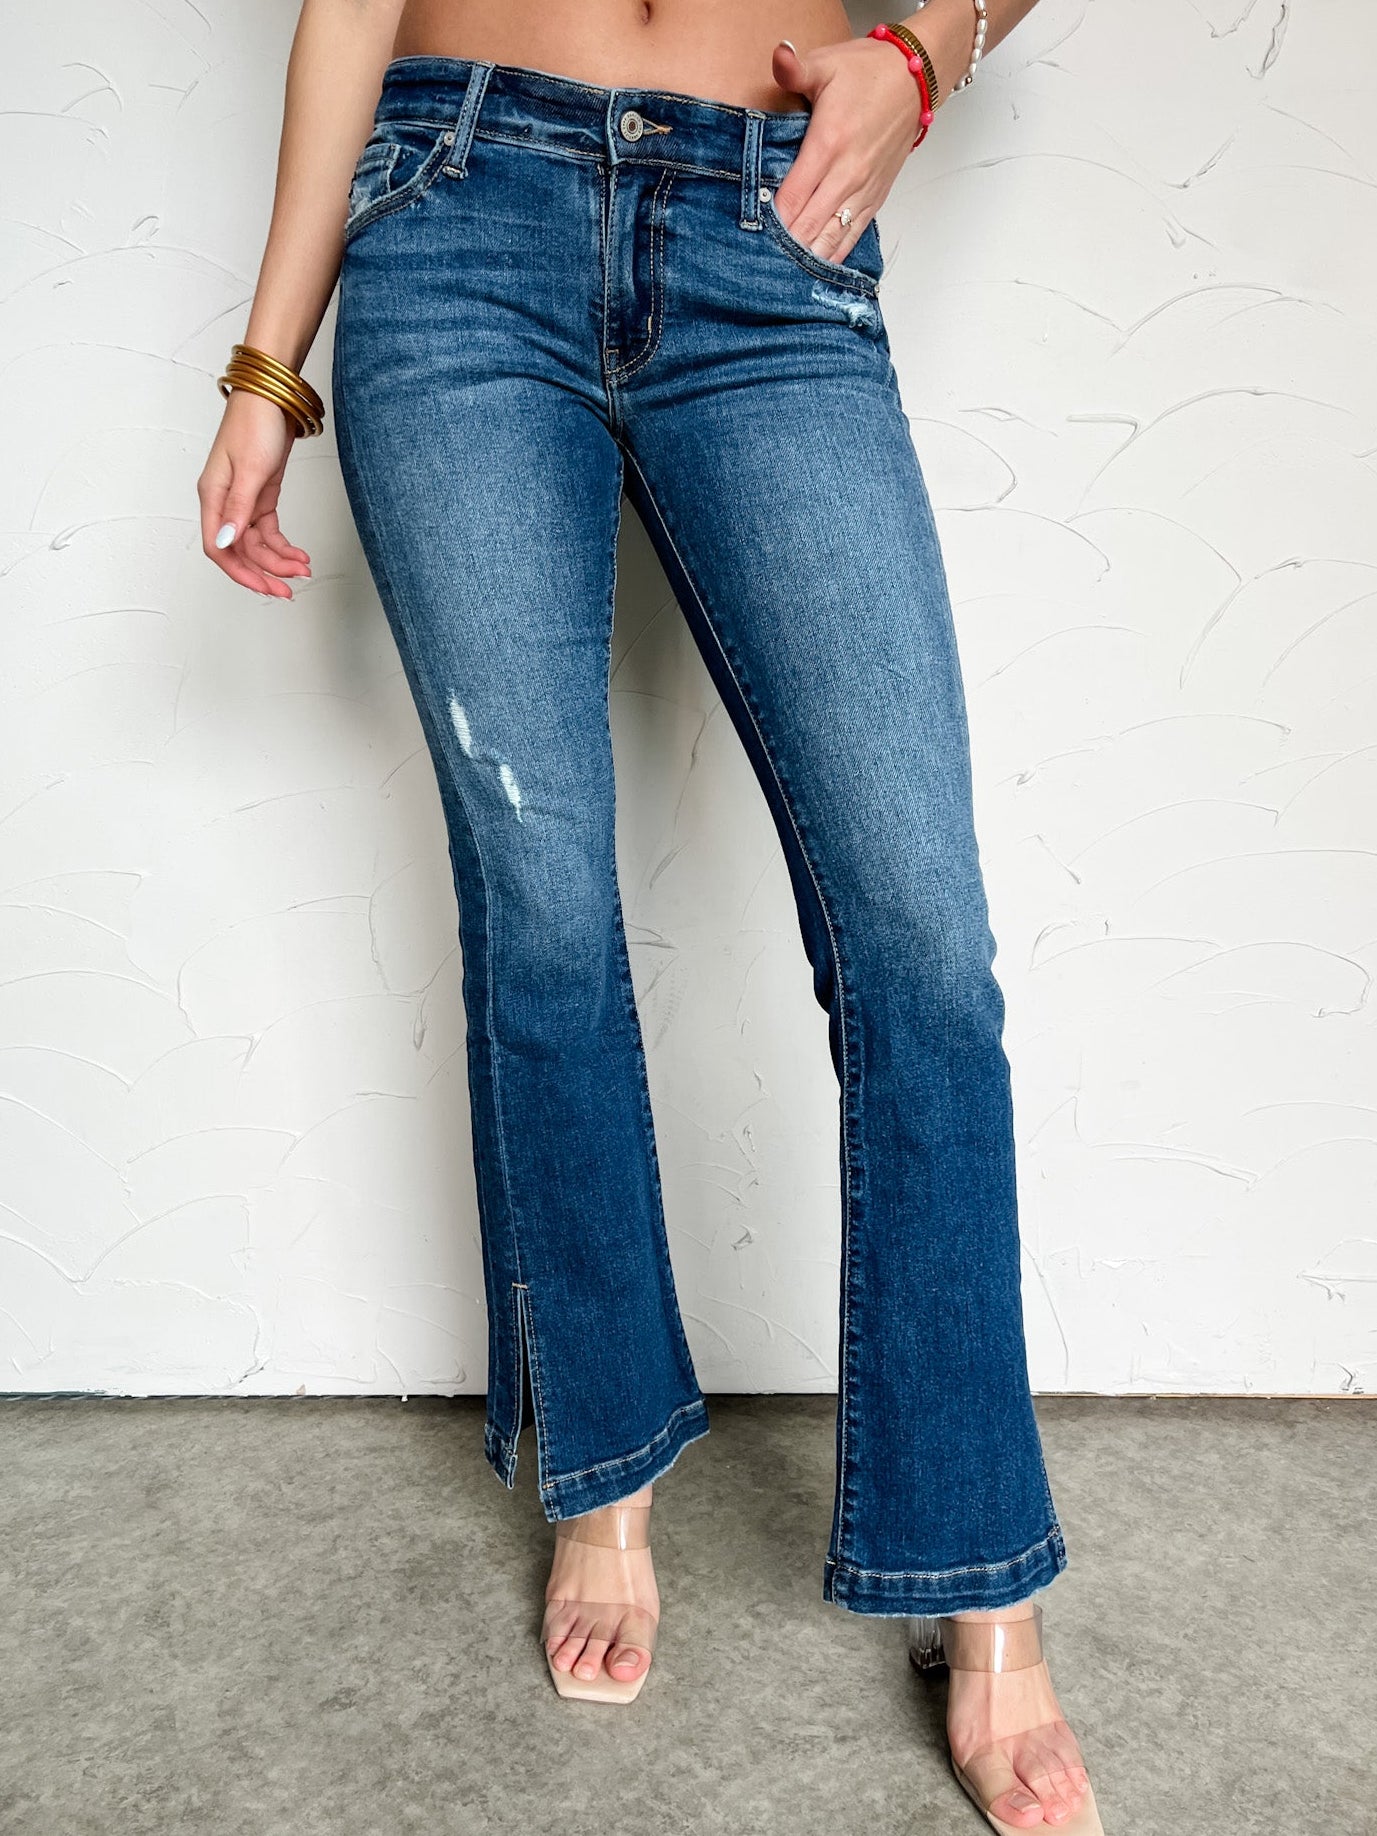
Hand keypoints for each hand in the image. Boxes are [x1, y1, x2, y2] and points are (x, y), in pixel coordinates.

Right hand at [198, 389, 311, 598]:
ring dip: (278, 560)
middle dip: (265, 572)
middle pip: (240, 551)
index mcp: (213, 496)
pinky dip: (283, 545)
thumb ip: (238, 509)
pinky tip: (299, 555)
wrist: (273, 397)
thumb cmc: (255, 424)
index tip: (265, 588)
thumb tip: (225, 543)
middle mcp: (224, 502)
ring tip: (303, 569)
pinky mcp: (261, 496)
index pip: (218, 548)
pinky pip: (268, 531)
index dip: (240, 572)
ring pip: (256, 544)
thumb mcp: (249, 470)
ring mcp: (242, 500)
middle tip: (289, 591)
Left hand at [770, 35, 926, 266]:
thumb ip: (796, 68)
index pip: (793, 196)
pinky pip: (851, 238)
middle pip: (808, 226)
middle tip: (755, 265)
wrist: (917, 79)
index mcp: (830, 143)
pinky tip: (813, 272)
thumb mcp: (828, 63)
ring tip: (779, 277)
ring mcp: (863, 191)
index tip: (749, 234)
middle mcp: (848, 174)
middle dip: (782, 247)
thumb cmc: (870, 72)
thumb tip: (778, 56)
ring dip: (805, 258)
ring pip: (830, 238)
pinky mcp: (874, 199)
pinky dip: (831, 256)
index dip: (769, 221)